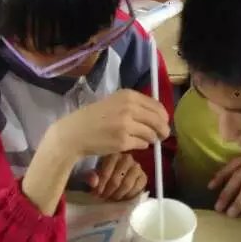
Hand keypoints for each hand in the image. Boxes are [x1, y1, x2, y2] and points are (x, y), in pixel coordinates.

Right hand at [47, 89, 169, 158]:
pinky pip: (142, 144)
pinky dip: (141, 145)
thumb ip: (135, 106)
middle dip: (163, 129)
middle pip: (158, 120)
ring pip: (151, 134)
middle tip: (163, 135)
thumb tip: (159, 116)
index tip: (164, 122)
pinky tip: (133, 143)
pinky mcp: (123, 142)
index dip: (163, 116)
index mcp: (128, 95)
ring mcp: (127, 125)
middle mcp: (129, 108)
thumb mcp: (115, 103)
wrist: (76, 133)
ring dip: (152, 138)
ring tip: (146, 139)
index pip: (157, 106)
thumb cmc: (95, 117)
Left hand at [87, 153, 146, 200]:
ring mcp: (137, 167)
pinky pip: (137, 188)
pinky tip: (123, 197)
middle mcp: (127, 158)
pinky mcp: (143, 177)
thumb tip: (94, 182)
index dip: (101, 185)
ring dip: (118, 194)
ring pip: (127, 184)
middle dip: (109, 191)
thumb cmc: (103, 176)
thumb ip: (90, 177)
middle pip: (116, 180)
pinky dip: (128, 195)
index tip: (96, 194)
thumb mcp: (93, 175)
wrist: (116, 181)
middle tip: (104, 197)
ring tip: (112, 198)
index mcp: (113, 155)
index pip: (106, 172)